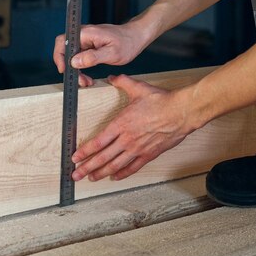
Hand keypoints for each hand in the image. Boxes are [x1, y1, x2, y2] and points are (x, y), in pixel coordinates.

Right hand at [53, 23, 148, 86]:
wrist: (137, 37)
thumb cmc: (127, 43)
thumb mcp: (112, 53)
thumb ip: (92, 57)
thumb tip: (74, 62)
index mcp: (86, 33)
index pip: (63, 42)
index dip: (59, 57)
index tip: (65, 71)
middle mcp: (83, 34)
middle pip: (65, 50)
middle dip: (69, 67)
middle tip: (79, 81)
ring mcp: (86, 39)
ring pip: (72, 55)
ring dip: (76, 70)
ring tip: (85, 82)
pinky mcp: (90, 45)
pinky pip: (80, 56)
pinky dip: (81, 67)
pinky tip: (87, 77)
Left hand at [71, 74, 200, 181]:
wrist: (181, 112)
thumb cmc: (162, 101)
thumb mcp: (139, 88)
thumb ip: (123, 83)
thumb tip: (112, 78)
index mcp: (121, 124)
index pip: (97, 142)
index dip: (84, 151)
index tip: (75, 157)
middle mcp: (127, 139)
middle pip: (102, 157)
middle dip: (87, 167)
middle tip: (76, 174)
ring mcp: (138, 148)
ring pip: (115, 165)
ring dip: (101, 173)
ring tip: (91, 178)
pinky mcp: (149, 154)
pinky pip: (133, 167)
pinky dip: (122, 173)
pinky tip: (115, 176)